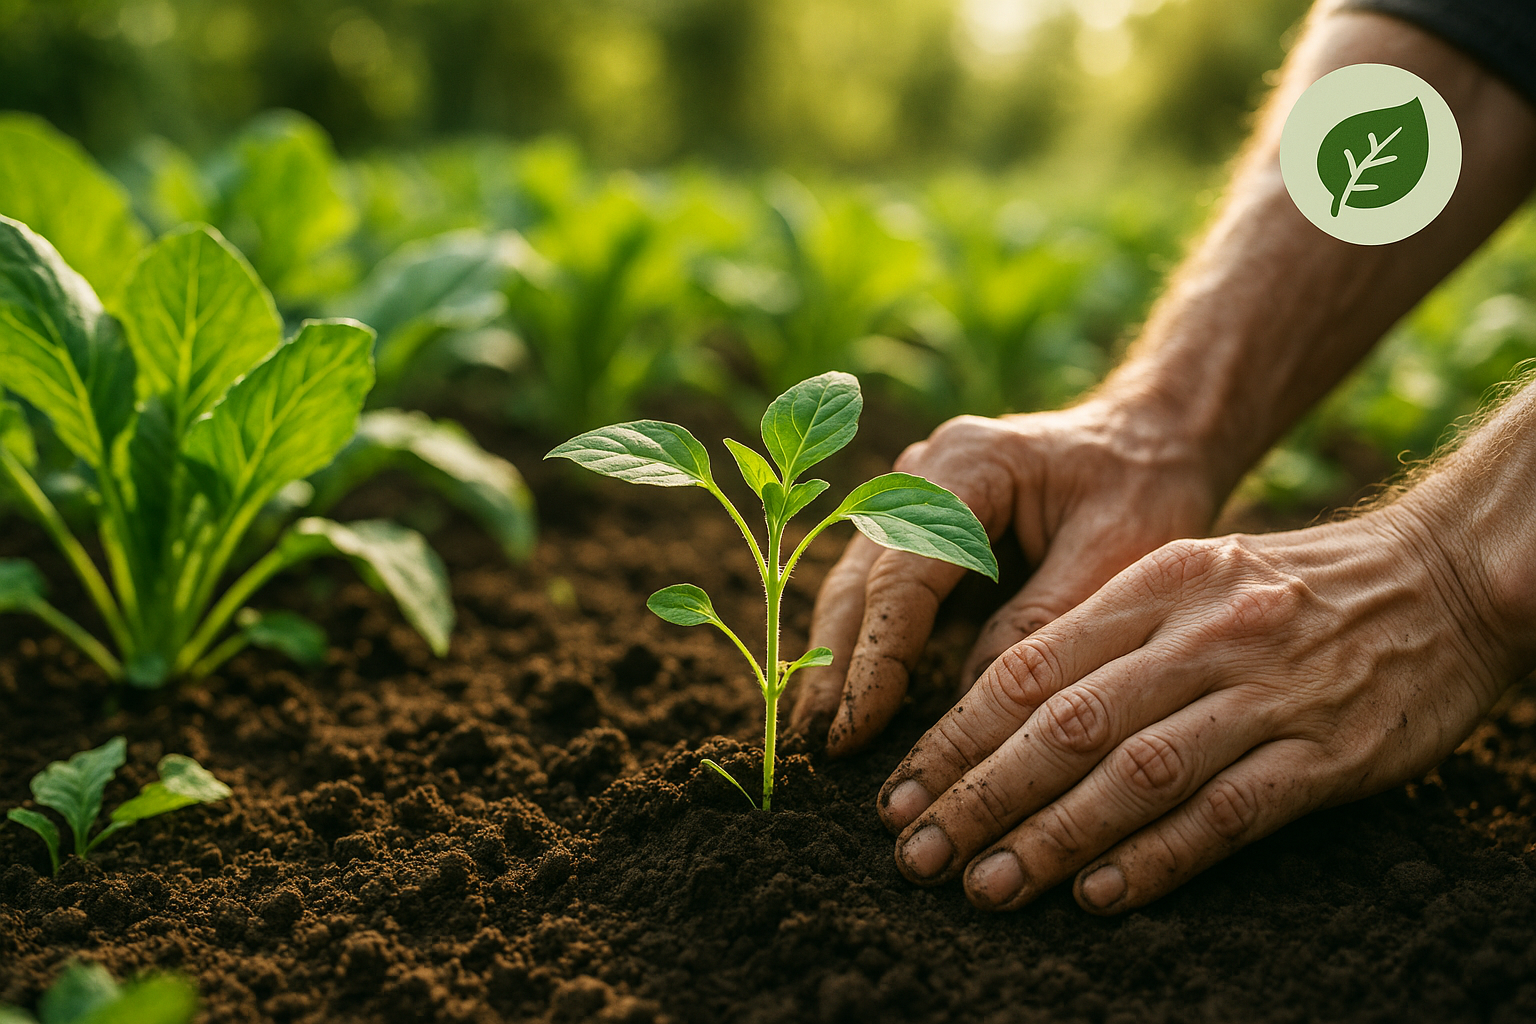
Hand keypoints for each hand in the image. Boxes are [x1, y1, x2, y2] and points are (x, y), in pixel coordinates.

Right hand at [789, 397, 1218, 754]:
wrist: (1154, 438)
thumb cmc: (1145, 487)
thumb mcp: (1116, 553)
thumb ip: (1042, 623)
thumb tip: (971, 710)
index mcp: (969, 464)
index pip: (902, 572)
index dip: (877, 656)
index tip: (857, 726)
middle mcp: (924, 474)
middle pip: (859, 577)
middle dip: (836, 664)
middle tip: (819, 745)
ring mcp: (915, 497)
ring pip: (857, 585)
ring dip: (841, 659)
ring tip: (825, 736)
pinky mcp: (922, 528)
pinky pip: (882, 591)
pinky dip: (870, 645)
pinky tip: (861, 703)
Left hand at [875, 499, 1518, 913]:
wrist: (1442, 579)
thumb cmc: (1293, 586)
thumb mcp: (1190, 573)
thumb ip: (1103, 632)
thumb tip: (998, 708)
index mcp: (1155, 584)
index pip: (1029, 666)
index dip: (956, 737)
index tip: (902, 791)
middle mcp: (1199, 635)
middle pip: (1065, 724)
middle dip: (979, 795)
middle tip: (916, 855)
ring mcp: (1264, 693)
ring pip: (1134, 773)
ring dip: (1051, 837)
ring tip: (986, 885)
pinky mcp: (1325, 753)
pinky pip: (1225, 813)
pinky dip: (1156, 857)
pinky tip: (1098, 893)